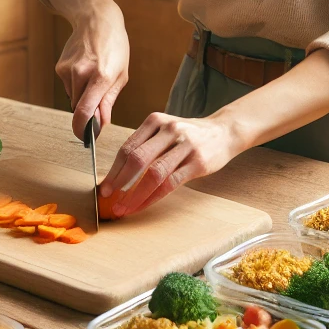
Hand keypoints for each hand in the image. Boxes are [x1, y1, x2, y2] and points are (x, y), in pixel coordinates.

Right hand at [56, 2, 129, 139]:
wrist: (96, 20)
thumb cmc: (115, 47)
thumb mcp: (121, 75)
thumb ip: (109, 101)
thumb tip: (101, 123)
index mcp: (101, 76)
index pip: (85, 111)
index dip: (82, 129)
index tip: (84, 138)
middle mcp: (81, 73)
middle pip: (79, 107)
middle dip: (88, 109)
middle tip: (99, 95)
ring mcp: (68, 70)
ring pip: (73, 98)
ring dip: (82, 95)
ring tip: (93, 75)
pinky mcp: (59, 68)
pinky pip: (68, 87)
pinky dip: (76, 85)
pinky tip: (84, 68)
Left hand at [99, 111, 240, 217]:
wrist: (223, 132)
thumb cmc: (189, 135)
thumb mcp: (165, 130)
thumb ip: (145, 146)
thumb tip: (118, 173)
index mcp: (155, 121)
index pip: (128, 147)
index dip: (114, 169)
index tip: (104, 186)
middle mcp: (169, 130)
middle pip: (137, 158)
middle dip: (119, 181)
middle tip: (108, 197)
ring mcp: (185, 146)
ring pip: (154, 173)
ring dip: (135, 194)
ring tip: (124, 207)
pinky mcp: (197, 162)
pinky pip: (170, 183)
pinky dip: (153, 197)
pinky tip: (143, 205)